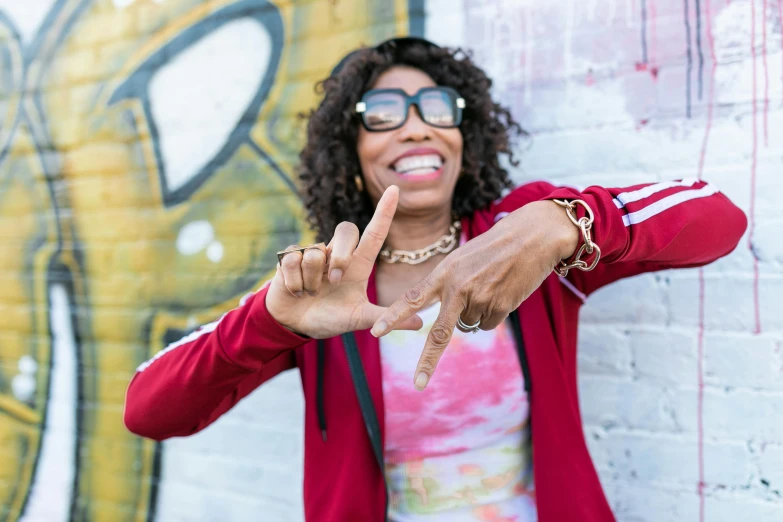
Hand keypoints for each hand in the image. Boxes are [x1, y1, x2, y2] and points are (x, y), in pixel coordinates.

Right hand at [266, 186, 422, 338]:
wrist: (295, 325)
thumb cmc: (329, 318)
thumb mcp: (358, 319)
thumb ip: (385, 317)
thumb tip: (420, 324)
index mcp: (358, 264)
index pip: (375, 233)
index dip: (385, 211)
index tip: (395, 189)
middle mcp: (337, 253)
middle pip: (346, 229)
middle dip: (340, 255)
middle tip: (334, 281)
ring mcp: (313, 253)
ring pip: (314, 252)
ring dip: (312, 280)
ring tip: (310, 293)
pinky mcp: (289, 257)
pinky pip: (292, 260)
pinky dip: (294, 282)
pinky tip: (295, 291)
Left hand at [370, 200, 579, 389]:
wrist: (532, 236)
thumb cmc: (494, 246)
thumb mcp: (462, 259)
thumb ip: (448, 285)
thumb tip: (453, 321)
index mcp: (444, 273)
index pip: (412, 298)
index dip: (392, 316)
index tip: (375, 332)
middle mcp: (459, 289)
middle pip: (440, 333)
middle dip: (428, 361)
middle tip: (418, 383)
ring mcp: (481, 299)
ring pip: (469, 326)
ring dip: (475, 314)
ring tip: (489, 286)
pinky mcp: (502, 307)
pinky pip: (488, 324)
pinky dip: (493, 314)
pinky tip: (502, 293)